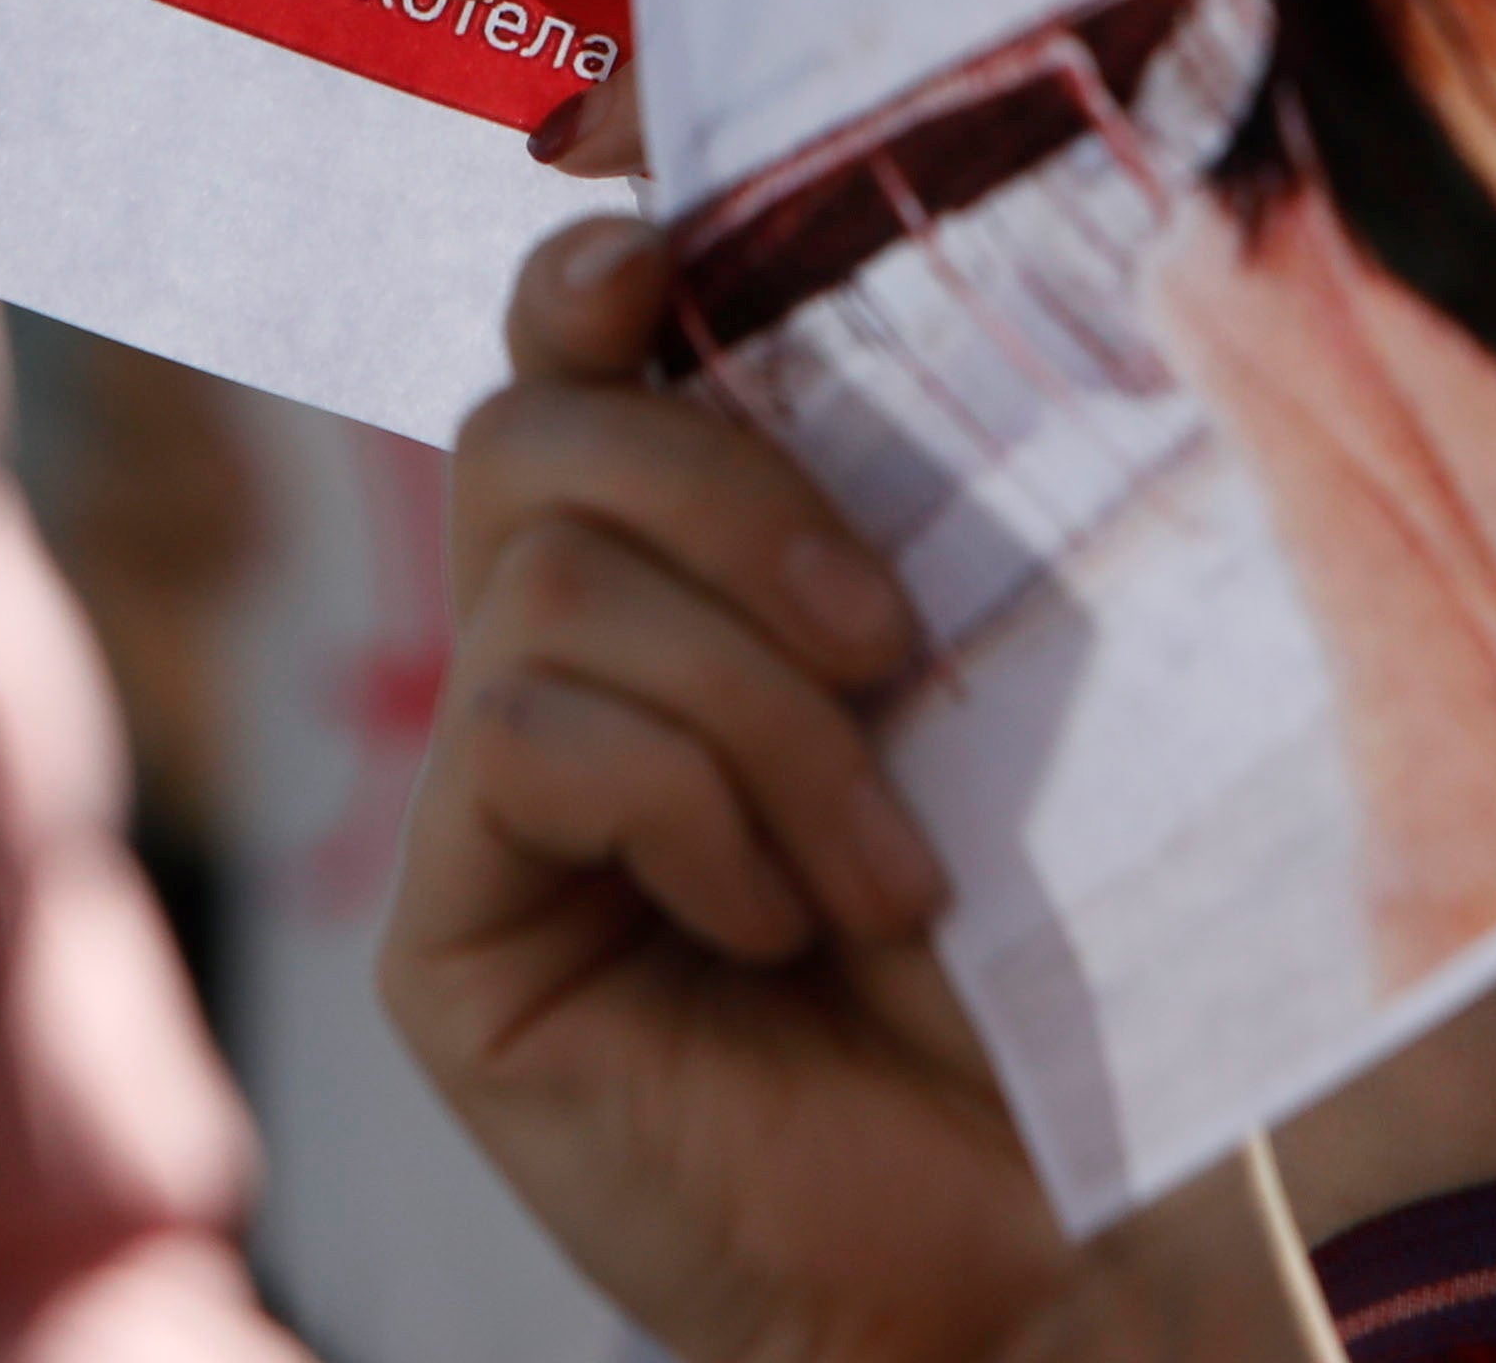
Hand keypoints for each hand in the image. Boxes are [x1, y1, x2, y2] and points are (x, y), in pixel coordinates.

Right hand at [384, 213, 1047, 1362]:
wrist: (1041, 1238)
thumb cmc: (1049, 971)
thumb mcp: (987, 696)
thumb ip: (891, 517)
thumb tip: (870, 296)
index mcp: (685, 580)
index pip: (574, 359)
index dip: (588, 276)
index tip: (660, 258)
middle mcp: (555, 666)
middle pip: (533, 430)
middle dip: (723, 490)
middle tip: (887, 645)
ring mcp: (485, 802)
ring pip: (546, 580)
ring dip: (753, 713)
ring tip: (879, 878)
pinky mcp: (445, 932)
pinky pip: (516, 734)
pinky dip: (678, 807)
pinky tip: (768, 925)